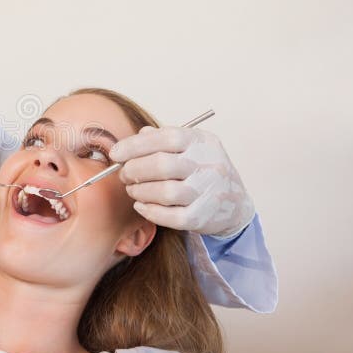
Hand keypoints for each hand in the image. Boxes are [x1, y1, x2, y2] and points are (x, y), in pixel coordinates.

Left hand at [109, 126, 254, 237]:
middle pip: (162, 165)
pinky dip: (150, 211)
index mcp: (202, 142)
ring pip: (165, 192)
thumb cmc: (203, 171)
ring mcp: (207, 192)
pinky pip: (171, 216)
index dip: (135, 145)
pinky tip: (141, 206)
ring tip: (133, 190)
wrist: (235, 204)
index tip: (116, 153)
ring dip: (140, 191)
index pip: (166, 137)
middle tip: (124, 174)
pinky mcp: (202, 217)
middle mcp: (208, 165)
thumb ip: (164, 138)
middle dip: (134, 170)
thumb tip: (138, 135)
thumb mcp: (190, 147)